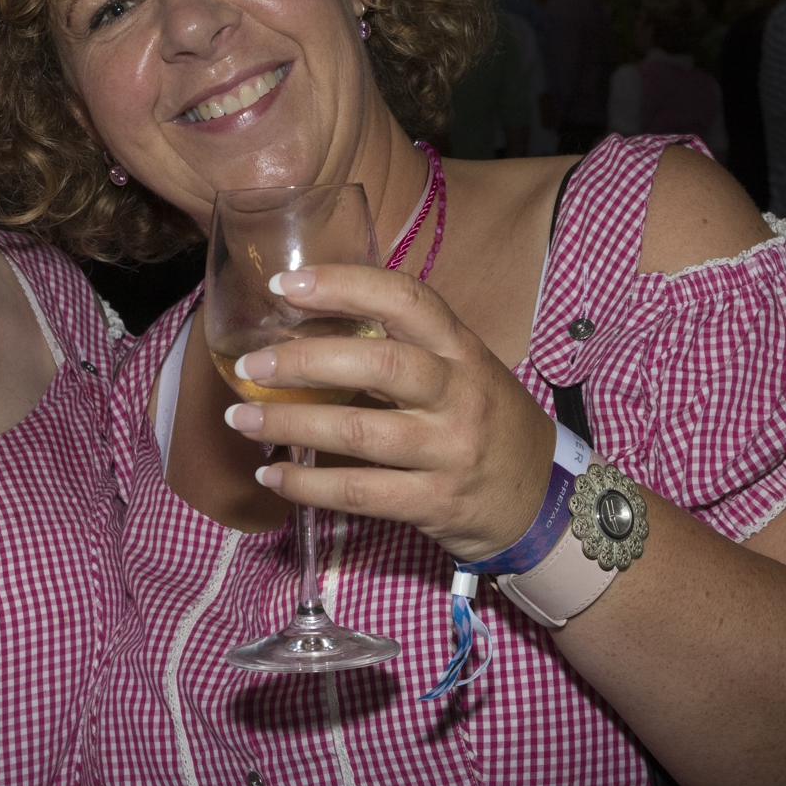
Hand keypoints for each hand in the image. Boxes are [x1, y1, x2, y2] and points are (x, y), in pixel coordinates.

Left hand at [220, 264, 555, 561]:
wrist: (545, 499)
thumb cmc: (486, 422)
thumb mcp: (462, 371)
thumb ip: (402, 347)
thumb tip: (307, 327)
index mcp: (462, 349)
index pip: (406, 299)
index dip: (344, 285)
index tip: (285, 284)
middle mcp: (459, 394)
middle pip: (379, 364)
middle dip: (305, 361)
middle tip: (249, 365)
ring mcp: (449, 451)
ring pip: (359, 432)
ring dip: (289, 426)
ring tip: (240, 420)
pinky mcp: (435, 502)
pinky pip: (360, 493)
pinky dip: (307, 486)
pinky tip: (271, 477)